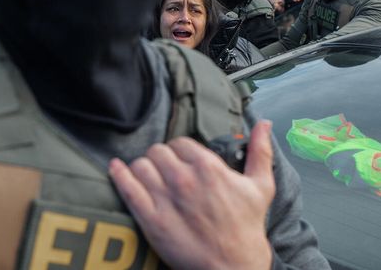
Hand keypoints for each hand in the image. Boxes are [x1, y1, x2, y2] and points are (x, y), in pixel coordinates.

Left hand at [109, 120, 274, 269]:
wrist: (234, 265)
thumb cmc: (247, 225)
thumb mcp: (261, 186)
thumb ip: (260, 151)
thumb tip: (264, 124)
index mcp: (208, 166)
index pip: (178, 143)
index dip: (178, 150)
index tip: (179, 160)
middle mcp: (184, 178)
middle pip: (157, 152)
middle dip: (160, 158)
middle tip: (164, 170)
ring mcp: (166, 198)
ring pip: (140, 165)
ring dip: (142, 168)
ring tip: (147, 176)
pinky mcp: (151, 219)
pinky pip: (127, 187)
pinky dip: (119, 174)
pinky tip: (116, 168)